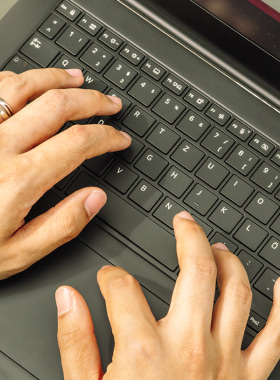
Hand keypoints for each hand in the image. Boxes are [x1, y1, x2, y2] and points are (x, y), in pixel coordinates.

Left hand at [0, 68, 129, 279]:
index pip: (79, 142)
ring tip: (78, 80)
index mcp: (19, 180)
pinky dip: (15, 79)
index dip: (108, 136)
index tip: (119, 139)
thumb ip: (62, 226)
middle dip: (93, 100)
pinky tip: (28, 83)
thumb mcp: (16, 255)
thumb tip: (95, 199)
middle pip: (57, 105)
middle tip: (110, 103)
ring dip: (56, 79)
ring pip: (23, 86)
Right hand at [55, 211, 279, 378]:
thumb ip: (76, 343)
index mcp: (143, 350)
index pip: (124, 288)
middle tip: (184, 223)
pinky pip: (279, 333)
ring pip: (237, 291)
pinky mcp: (251, 377)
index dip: (113, 276)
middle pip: (195, 269)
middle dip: (189, 237)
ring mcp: (225, 359)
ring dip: (231, 261)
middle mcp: (189, 345)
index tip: (111, 278)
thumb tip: (70, 301)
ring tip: (222, 247)